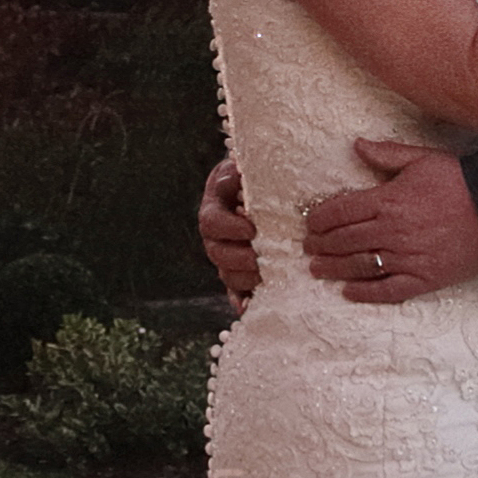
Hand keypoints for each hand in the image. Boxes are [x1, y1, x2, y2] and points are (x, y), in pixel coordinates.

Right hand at [197, 155, 257, 302]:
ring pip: (227, 275)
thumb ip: (234, 173)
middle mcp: (214, 239)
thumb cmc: (249, 181)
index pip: (212, 223)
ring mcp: (225, 260)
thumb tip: (233, 174)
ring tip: (265, 276)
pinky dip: (240, 301)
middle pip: (218, 254)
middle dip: (240, 258)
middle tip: (260, 259)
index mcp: (212, 212)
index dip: (230, 228)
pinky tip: (248, 307)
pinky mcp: (238, 275)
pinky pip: (235, 293)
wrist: (253, 195)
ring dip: (244, 278)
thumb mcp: (240, 170)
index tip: (252, 228)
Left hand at [304, 139, 477, 304]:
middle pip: (345, 239)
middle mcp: (393, 230)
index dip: (320, 218)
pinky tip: (349, 292)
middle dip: (321, 244)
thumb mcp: (422, 158)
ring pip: (360, 265)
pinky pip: (388, 291)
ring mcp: (408, 257)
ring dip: (334, 268)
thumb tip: (356, 145)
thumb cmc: (461, 180)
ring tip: (317, 269)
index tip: (310, 223)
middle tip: (308, 247)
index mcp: (389, 199)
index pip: (341, 211)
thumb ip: (386, 154)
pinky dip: (365, 293)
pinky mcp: (424, 279)